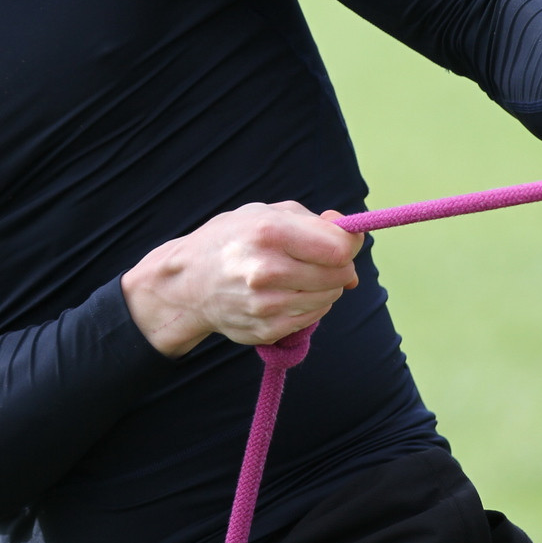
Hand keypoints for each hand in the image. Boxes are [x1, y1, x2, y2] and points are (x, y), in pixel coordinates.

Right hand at [121, 202, 364, 356]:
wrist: (187, 282)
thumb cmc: (231, 240)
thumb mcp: (265, 213)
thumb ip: (313, 221)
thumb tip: (353, 235)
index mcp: (269, 233)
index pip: (339, 248)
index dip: (350, 243)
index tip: (345, 240)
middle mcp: (267, 271)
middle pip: (340, 275)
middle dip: (339, 265)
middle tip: (321, 258)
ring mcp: (267, 305)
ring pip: (330, 297)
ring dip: (325, 285)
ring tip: (299, 274)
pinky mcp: (267, 329)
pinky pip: (312, 316)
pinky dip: (310, 304)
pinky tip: (288, 292)